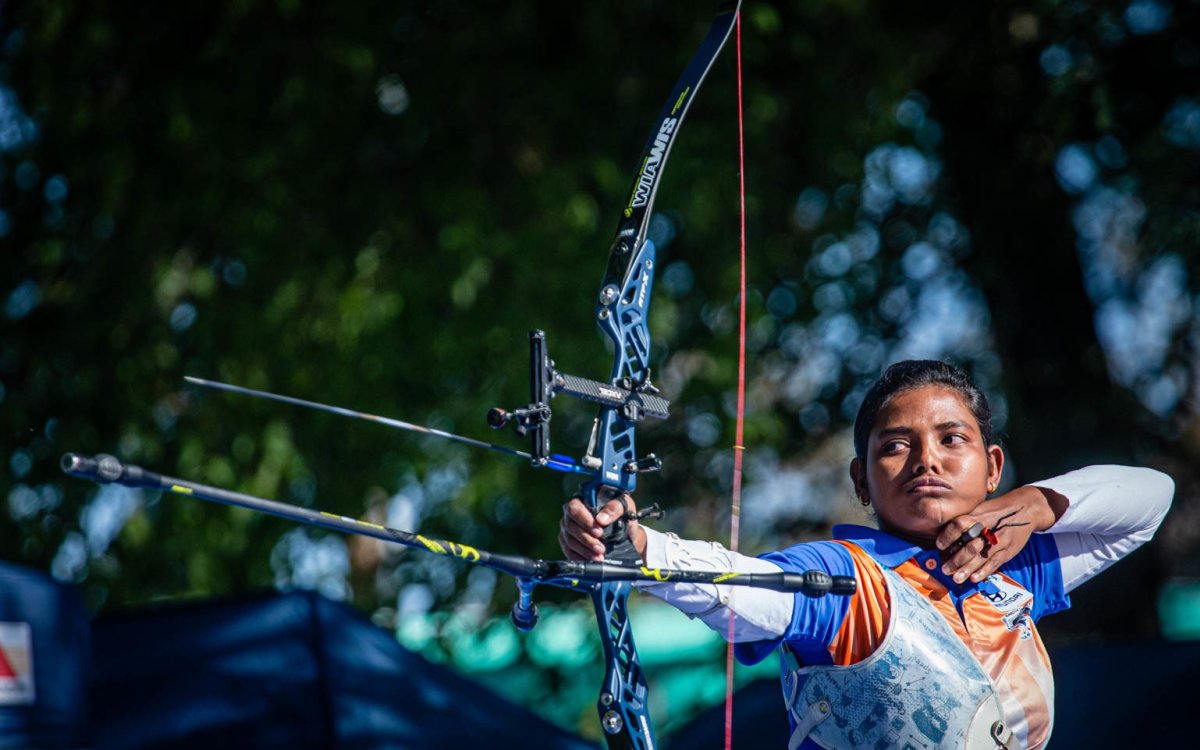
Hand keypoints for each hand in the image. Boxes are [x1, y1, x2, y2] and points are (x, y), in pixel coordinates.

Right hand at [558, 491, 647, 561]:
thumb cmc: (622, 514)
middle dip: (587, 540)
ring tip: (599, 557)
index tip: (599, 532)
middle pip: (571, 526)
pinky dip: (579, 557)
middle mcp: (571, 513)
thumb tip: (601, 519)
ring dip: (584, 550)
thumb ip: (614, 508)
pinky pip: (568, 550)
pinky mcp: (568, 541)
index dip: (585, 521)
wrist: (625, 531)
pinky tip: (590, 560)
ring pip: (569, 540)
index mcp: (582, 500)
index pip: (575, 508)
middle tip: (601, 548)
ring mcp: (568, 528)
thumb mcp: (624, 506)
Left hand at [936, 486, 1064, 583]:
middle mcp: (988, 529)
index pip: (959, 524)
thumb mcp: (981, 508)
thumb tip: (945, 532)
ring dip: (967, 569)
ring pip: (981, 557)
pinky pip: (995, 563)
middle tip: (944, 569)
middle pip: (970, 545)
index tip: (938, 545)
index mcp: (978, 515)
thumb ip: (966, 519)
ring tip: (956, 578)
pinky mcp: (1008, 550)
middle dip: (956, 560)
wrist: (1025, 510)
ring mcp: (999, 541)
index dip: (948, 535)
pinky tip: (974, 579)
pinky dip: (984, 572)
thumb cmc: (997, 510)